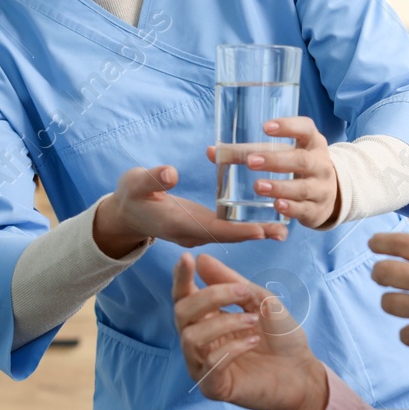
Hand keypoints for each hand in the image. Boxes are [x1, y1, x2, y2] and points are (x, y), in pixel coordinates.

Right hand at [96, 165, 286, 255]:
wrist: (125, 214)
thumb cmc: (131, 195)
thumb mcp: (135, 183)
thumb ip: (152, 179)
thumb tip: (170, 173)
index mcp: (178, 224)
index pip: (213, 228)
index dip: (237, 230)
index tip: (261, 230)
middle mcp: (191, 232)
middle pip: (228, 235)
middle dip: (255, 234)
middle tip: (283, 232)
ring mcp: (197, 232)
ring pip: (230, 234)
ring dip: (255, 232)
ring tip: (283, 229)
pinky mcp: (200, 226)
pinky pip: (226, 229)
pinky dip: (245, 226)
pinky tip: (265, 222)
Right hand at [172, 252, 328, 409]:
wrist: (302, 372)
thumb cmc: (281, 338)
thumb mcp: (261, 301)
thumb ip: (233, 283)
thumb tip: (202, 259)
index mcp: (208, 318)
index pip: (184, 297)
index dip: (181, 278)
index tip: (188, 259)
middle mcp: (200, 341)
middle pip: (181, 313)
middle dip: (210, 296)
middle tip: (242, 292)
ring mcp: (203, 365)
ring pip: (191, 338)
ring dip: (225, 323)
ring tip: (252, 321)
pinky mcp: (214, 387)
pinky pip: (210, 364)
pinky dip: (232, 348)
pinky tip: (253, 342)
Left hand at [213, 116, 339, 229]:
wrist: (328, 194)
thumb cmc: (296, 167)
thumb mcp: (281, 154)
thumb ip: (248, 152)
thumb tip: (213, 152)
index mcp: (312, 143)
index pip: (305, 128)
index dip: (288, 126)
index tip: (265, 127)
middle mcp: (320, 164)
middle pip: (302, 160)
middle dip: (276, 161)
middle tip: (251, 161)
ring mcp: (321, 188)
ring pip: (302, 187)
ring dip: (280, 187)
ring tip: (257, 186)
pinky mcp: (317, 209)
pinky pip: (304, 209)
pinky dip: (291, 208)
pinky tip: (277, 206)